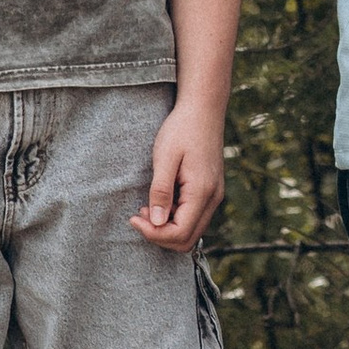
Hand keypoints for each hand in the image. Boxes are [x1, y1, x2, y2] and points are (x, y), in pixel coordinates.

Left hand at [132, 104, 225, 253]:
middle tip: (139, 215)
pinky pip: (194, 218)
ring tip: (146, 208)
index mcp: (202, 192)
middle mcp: (213, 198)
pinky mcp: (211, 191)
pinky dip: (175, 219)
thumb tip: (155, 222)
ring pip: (191, 232)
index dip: (154, 233)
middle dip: (159, 235)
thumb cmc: (182, 129)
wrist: (204, 109)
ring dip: (167, 228)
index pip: (179, 233)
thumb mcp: (165, 157)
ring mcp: (214, 196)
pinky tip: (160, 202)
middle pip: (187, 240)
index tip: (134, 217)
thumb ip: (161, 191)